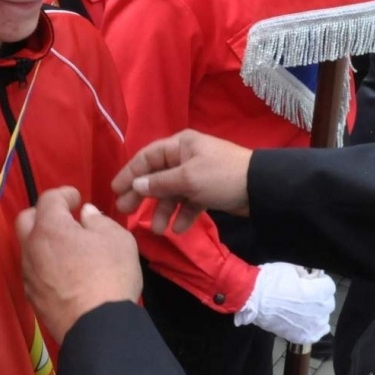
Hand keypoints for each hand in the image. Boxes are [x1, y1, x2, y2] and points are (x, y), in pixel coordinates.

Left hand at [18, 187, 141, 346]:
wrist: (97, 327)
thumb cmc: (110, 275)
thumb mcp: (118, 239)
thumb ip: (99, 221)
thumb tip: (85, 215)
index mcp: (50, 227)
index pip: (49, 199)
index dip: (63, 193)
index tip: (77, 197)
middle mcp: (32, 248)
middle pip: (26, 220)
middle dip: (43, 213)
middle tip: (64, 217)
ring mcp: (29, 275)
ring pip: (28, 247)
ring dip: (43, 240)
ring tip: (66, 246)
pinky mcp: (32, 298)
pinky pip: (34, 271)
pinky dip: (45, 263)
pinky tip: (63, 271)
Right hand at [112, 130, 253, 233]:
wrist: (259, 188)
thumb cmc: (220, 176)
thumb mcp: (187, 179)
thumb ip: (159, 183)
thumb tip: (136, 185)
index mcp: (180, 145)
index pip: (147, 157)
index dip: (129, 173)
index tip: (115, 190)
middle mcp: (186, 157)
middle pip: (157, 175)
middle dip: (142, 194)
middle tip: (125, 211)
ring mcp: (197, 174)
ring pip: (172, 192)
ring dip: (163, 210)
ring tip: (157, 230)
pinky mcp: (208, 190)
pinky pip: (188, 202)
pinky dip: (183, 215)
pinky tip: (179, 229)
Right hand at [234, 263, 335, 344]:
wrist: (251, 299)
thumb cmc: (270, 280)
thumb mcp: (290, 268)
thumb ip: (304, 273)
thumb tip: (309, 276)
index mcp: (317, 293)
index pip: (330, 285)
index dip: (320, 280)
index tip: (312, 278)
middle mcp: (317, 311)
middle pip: (328, 303)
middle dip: (320, 296)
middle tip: (307, 292)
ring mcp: (310, 326)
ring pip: (324, 319)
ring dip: (317, 312)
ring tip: (305, 308)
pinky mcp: (301, 336)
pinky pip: (317, 334)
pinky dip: (315, 328)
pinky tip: (307, 322)